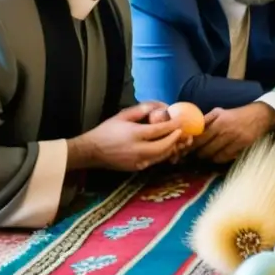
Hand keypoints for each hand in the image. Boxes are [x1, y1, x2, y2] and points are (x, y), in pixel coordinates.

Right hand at [66, 103, 191, 172]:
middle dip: (176, 139)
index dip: (172, 126)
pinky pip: (155, 161)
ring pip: (162, 156)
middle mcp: (137, 149)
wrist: (91, 152)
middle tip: (183, 132)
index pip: (158, 131)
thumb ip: (140, 110)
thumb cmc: (106, 131)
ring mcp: (138, 161)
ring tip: (180, 140)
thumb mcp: (122, 116)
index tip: (181, 122)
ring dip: (172, 148)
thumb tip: (159, 106)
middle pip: (164, 146)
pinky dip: (163, 154)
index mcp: (133, 134)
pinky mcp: (137, 168)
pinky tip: (168, 148)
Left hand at [191, 102, 274, 163]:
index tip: (186, 149)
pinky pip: (226, 157)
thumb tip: (189, 129)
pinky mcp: (242, 145)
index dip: (191, 146)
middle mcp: (226, 131)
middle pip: (205, 149)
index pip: (199, 138)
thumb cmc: (235, 114)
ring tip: (207, 155)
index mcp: (218, 121)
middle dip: (198, 154)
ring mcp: (235, 139)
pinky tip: (218, 155)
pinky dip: (220, 158)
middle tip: (195, 154)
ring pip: (215, 156)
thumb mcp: (219, 112)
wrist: (259, 115)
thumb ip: (204, 121)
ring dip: (209, 157)